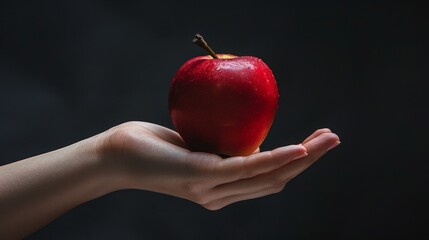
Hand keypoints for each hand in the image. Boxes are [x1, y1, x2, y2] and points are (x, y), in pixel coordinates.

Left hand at [99, 122, 339, 209]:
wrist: (118, 155)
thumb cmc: (155, 147)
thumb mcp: (196, 146)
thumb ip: (222, 148)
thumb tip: (246, 137)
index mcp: (223, 189)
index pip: (268, 179)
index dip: (297, 163)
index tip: (315, 142)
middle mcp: (222, 195)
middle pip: (277, 180)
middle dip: (309, 160)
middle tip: (333, 138)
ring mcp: (213, 188)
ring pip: (268, 176)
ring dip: (302, 158)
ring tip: (326, 139)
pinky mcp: (203, 176)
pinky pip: (246, 168)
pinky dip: (275, 158)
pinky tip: (296, 148)